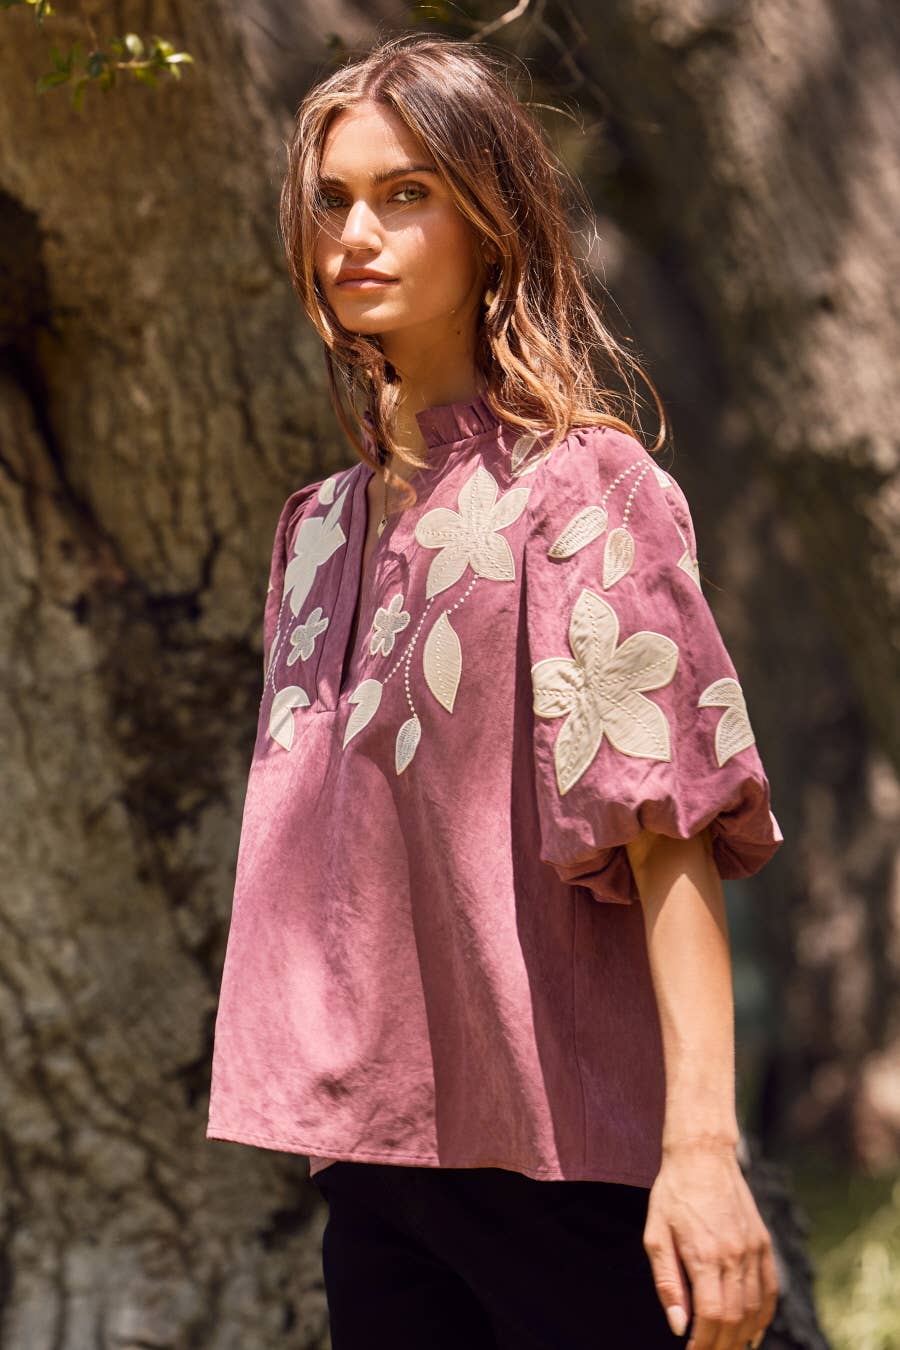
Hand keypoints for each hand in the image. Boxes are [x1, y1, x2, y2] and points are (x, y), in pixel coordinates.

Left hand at [642, 1141, 778, 1348]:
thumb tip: (679, 1326)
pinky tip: (752, 1333)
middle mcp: (735, 1256)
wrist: (703, 1155)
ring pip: (756, 1310)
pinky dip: (764, 1317)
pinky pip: (771, 1290)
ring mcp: (753, 1250)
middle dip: (721, 1347)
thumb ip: (667, 1283)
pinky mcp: (763, 1243)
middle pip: (735, 1319)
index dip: (703, 1344)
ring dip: (743, 1338)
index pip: (711, 1317)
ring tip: (727, 1349)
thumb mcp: (655, 1235)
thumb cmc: (672, 1194)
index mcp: (705, 1255)